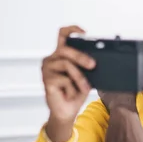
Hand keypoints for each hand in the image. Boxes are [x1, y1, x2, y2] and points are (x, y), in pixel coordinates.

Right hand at [42, 26, 94, 141]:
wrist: (68, 111)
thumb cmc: (76, 92)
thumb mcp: (86, 76)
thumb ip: (87, 65)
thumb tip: (96, 60)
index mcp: (61, 55)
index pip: (63, 35)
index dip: (72, 30)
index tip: (84, 33)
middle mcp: (52, 59)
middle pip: (65, 49)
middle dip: (81, 56)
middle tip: (93, 65)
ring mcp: (47, 69)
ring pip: (66, 64)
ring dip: (79, 77)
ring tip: (84, 87)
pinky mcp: (46, 80)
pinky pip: (64, 79)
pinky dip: (72, 88)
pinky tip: (70, 94)